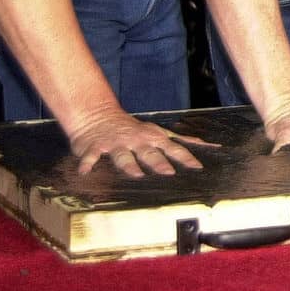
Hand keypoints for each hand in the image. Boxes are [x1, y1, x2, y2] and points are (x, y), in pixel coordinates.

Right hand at [68, 108, 214, 176]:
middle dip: (160, 162)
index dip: (185, 157)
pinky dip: (87, 163)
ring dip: (129, 164)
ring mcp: (116, 144)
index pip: (173, 148)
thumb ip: (178, 141)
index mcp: (152, 138)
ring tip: (135, 174)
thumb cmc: (133, 129)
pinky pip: (92, 157)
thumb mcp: (157, 132)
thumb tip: (204, 144)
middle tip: (169, 173)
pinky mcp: (96, 147)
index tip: (197, 167)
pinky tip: (85, 172)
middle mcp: (136, 141)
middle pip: (150, 153)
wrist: (98, 116)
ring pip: (124, 156)